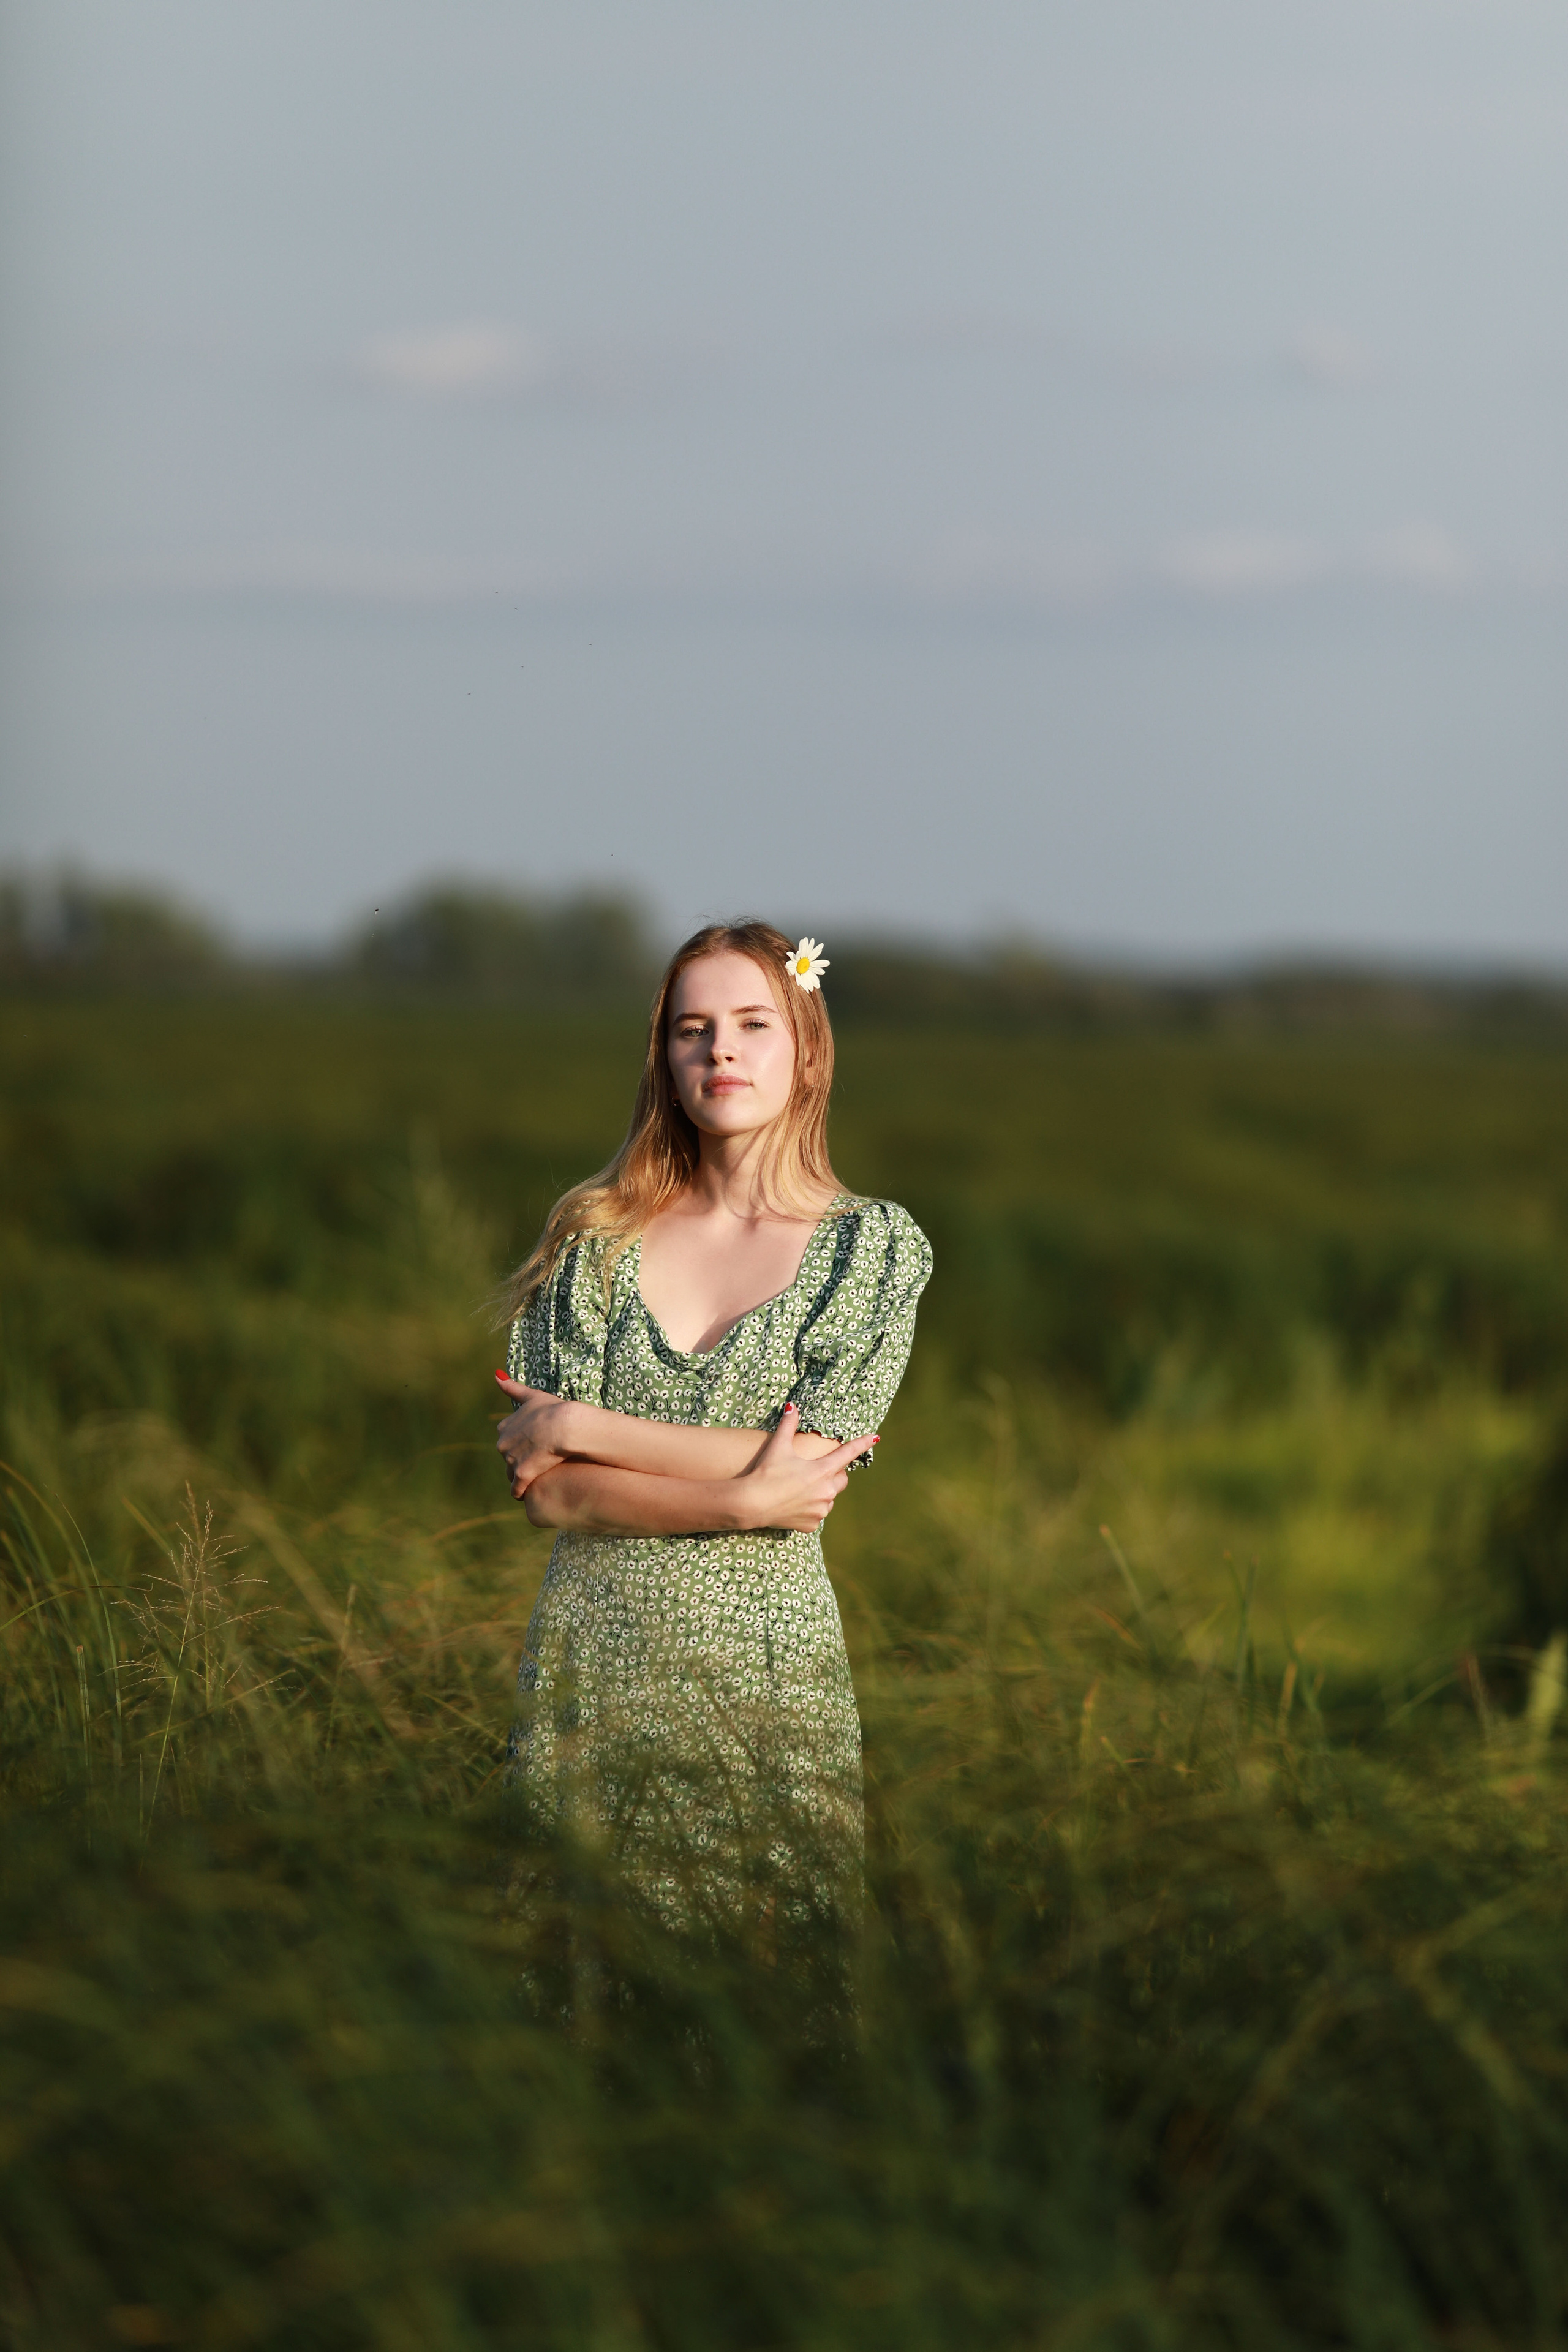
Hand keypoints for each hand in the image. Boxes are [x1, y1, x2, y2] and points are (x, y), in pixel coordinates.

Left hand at [494, 1375, 570, 1499]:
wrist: (566, 1426)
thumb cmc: (553, 1409)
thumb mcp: (531, 1396)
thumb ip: (512, 1387)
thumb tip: (496, 1374)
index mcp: (504, 1427)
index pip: (507, 1439)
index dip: (519, 1443)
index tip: (530, 1445)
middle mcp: (503, 1444)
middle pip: (508, 1458)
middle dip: (518, 1461)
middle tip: (536, 1462)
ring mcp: (512, 1460)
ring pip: (512, 1474)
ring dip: (520, 1477)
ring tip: (535, 1479)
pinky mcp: (522, 1475)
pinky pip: (517, 1490)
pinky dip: (520, 1493)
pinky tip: (527, 1494)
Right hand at [736, 1404, 877, 1531]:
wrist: (752, 1503)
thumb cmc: (766, 1472)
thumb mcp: (778, 1446)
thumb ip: (788, 1425)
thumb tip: (792, 1405)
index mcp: (822, 1471)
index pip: (848, 1454)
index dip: (862, 1444)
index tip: (874, 1438)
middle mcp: (826, 1491)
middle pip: (841, 1480)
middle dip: (833, 1474)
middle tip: (814, 1471)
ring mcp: (820, 1510)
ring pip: (829, 1498)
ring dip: (822, 1493)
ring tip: (800, 1489)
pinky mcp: (812, 1525)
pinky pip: (818, 1515)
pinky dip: (811, 1509)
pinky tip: (794, 1504)